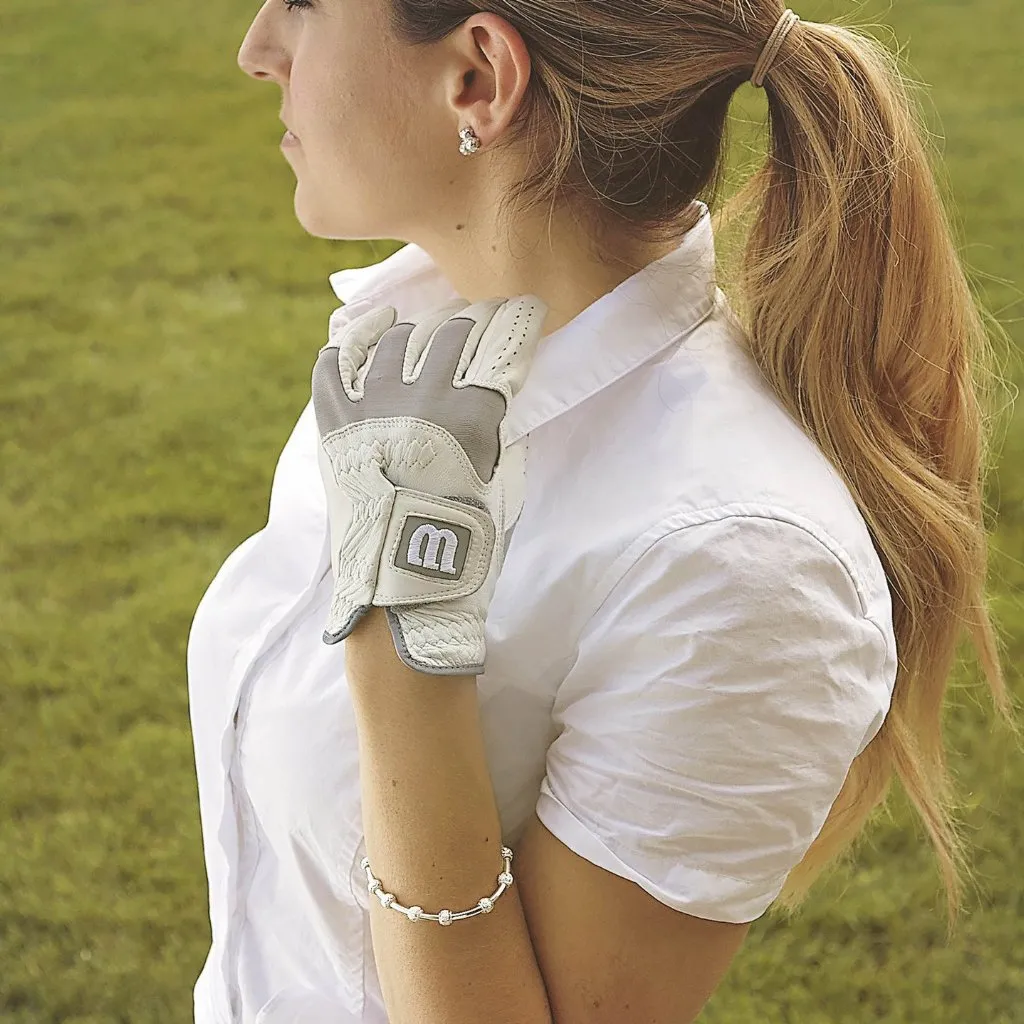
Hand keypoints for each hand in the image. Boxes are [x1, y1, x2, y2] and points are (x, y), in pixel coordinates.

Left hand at [311, 294, 547, 675]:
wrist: (400, 590)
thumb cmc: (464, 547)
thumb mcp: (503, 484)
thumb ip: (502, 429)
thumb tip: (496, 387)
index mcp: (472, 416)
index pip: (504, 345)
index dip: (520, 319)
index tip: (526, 307)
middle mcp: (423, 399)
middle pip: (454, 331)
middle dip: (476, 317)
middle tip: (483, 317)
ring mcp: (372, 405)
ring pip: (399, 337)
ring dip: (423, 325)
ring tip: (433, 324)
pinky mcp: (335, 420)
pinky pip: (337, 359)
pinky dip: (357, 335)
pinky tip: (378, 324)